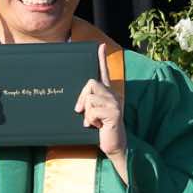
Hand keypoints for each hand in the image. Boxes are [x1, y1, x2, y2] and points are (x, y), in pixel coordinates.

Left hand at [76, 43, 127, 160]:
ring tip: (92, 122)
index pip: (104, 72)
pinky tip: (97, 126)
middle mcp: (113, 95)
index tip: (100, 46)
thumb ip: (88, 104)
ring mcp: (115, 103)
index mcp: (107, 93)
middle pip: (90, 83)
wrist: (114, 146)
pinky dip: (90, 120)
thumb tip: (77, 104)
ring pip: (90, 98)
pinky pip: (93, 110)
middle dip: (81, 98)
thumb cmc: (101, 131)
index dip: (101, 59)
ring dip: (86, 113)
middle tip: (79, 112)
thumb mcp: (92, 114)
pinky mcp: (114, 113)